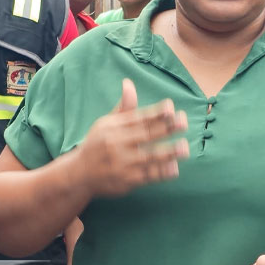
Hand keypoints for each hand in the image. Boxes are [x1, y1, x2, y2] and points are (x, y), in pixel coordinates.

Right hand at [73, 79, 188, 197]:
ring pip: (148, 157)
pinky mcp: (126, 181)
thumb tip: (129, 83)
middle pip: (145, 135)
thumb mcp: (106, 124)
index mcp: (113, 127)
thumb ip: (124, 108)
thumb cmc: (98, 144)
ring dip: (168, 152)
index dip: (155, 112)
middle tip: (184, 123)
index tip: (171, 107)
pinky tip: (174, 168)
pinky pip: (147, 176)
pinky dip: (161, 172)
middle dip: (166, 129)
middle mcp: (117, 144)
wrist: (80, 174)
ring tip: (185, 148)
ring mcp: (121, 164)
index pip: (138, 118)